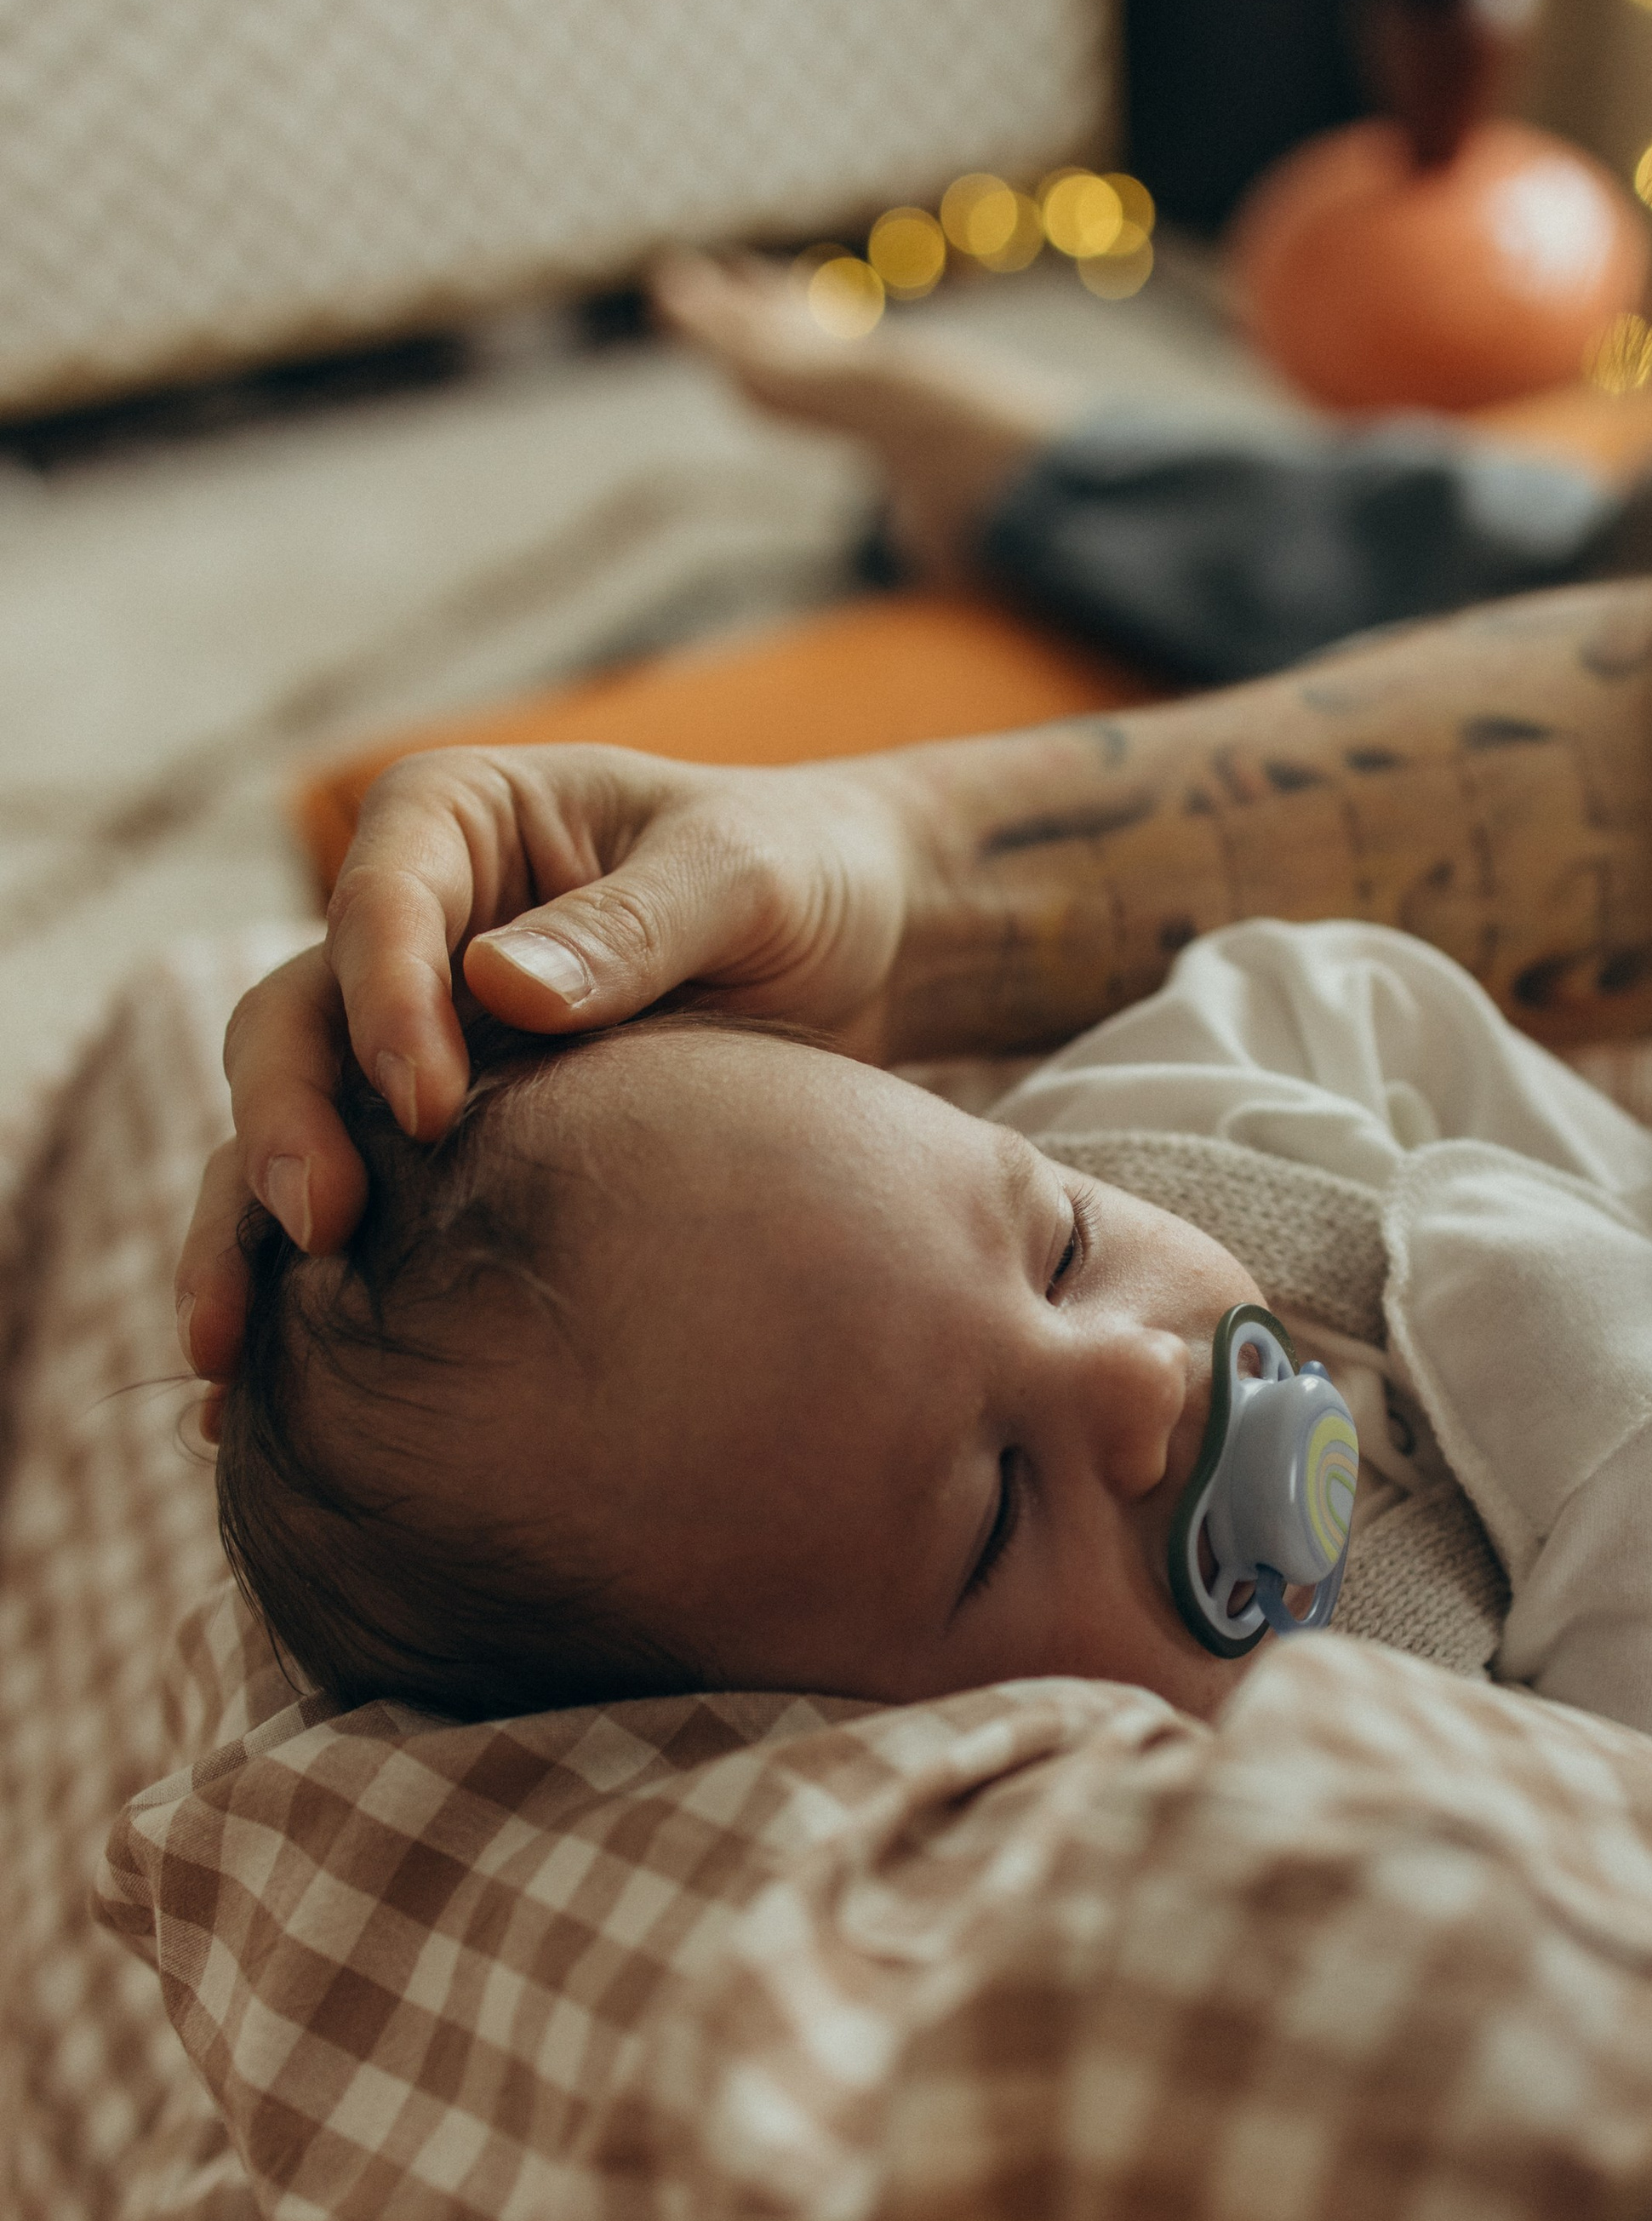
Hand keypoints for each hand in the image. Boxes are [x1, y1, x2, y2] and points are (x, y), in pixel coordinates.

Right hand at [176, 740, 915, 1384]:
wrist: (857, 947)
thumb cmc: (796, 876)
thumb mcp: (742, 878)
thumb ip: (633, 926)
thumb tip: (501, 990)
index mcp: (453, 822)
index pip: (377, 909)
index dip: (384, 1008)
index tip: (427, 1108)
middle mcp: (401, 927)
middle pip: (292, 1024)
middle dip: (284, 1126)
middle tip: (315, 1229)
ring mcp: (405, 1036)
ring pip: (288, 1126)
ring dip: (244, 1230)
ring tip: (225, 1346)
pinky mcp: (433, 1137)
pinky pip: (345, 1203)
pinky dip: (290, 1290)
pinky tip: (252, 1398)